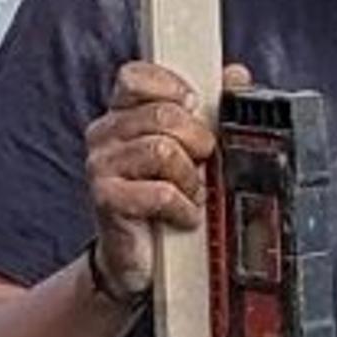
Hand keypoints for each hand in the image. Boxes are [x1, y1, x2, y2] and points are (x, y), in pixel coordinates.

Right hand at [81, 59, 249, 304]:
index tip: (194, 109)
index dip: (171, 87)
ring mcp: (100, 166)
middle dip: (196, 140)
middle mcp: (104, 135)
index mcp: (122, 115)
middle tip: (201, 164)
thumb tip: (236, 76)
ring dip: (189, 178)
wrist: (141, 260)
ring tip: (190, 194)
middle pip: (162, 114)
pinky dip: (183, 207)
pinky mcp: (106, 199)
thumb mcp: (192, 150)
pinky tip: (183, 217)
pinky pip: (160, 191)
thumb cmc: (164, 201)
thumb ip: (210, 109)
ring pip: (162, 150)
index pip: (136, 77)